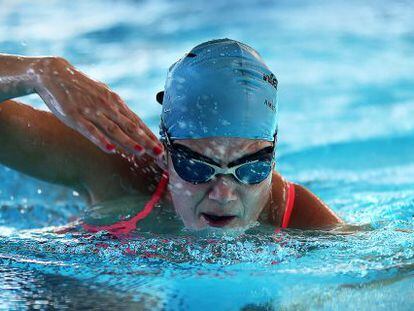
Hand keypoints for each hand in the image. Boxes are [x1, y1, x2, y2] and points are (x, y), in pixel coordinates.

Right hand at [32, 57, 162, 157]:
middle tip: (159, 154)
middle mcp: (108, 106)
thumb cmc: (82, 88)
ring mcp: (92, 111)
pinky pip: (90, 129)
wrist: (54, 74)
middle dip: (146, 141)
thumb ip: (118, 110)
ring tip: (141, 152)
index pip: (137, 122)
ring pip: (113, 129)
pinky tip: (110, 149)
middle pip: (130, 127)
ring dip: (128, 141)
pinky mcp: (75, 116)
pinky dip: (100, 139)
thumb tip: (134, 124)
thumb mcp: (104, 95)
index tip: (162, 149)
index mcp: (116, 103)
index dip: (150, 136)